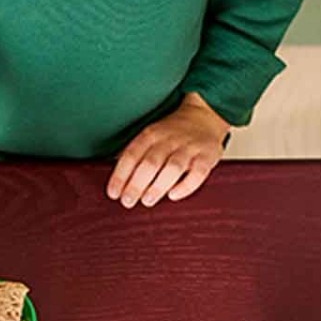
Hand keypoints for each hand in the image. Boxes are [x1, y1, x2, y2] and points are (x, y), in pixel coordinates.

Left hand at [107, 93, 230, 208]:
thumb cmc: (170, 136)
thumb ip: (134, 156)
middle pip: (150, 163)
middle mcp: (169, 140)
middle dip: (136, 184)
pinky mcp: (208, 156)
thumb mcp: (149, 138)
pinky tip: (173, 195)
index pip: (131, 155)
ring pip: (173, 168)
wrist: (203, 118)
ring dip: (158, 186)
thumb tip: (116, 183)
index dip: (120, 176)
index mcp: (150, 135)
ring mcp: (189, 148)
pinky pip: (198, 172)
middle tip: (127, 201)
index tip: (113, 193)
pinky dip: (186, 186)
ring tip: (147, 201)